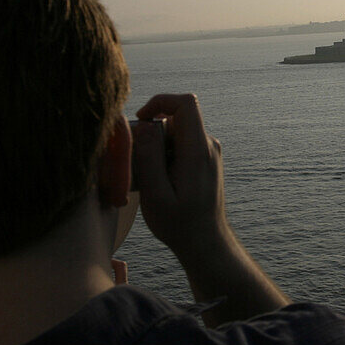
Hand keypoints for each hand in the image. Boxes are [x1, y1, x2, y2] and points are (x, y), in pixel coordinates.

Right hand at [132, 94, 227, 256]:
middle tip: (137, 164)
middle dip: (151, 135)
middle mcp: (207, 146)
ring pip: (174, 134)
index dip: (160, 102)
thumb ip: (149, 158)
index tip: (140, 120)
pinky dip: (163, 157)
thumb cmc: (179, 224)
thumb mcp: (156, 196)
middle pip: (175, 120)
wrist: (205, 242)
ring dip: (155, 149)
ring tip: (149, 181)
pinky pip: (179, 146)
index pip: (185, 104)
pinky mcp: (203, 160)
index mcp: (198, 150)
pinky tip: (159, 184)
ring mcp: (207, 152)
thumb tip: (143, 125)